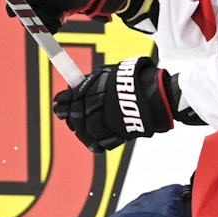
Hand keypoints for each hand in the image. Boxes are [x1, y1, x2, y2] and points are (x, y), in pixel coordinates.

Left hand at [52, 55, 175, 152]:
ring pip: (84, 131)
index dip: (63, 101)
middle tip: (64, 115)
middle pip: (75, 115)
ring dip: (79, 130)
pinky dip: (93, 143)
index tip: (59, 102)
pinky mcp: (118, 135)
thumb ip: (92, 81)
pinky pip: (99, 143)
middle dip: (68, 116)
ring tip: (77, 129)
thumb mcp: (110, 73)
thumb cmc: (136, 80)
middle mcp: (98, 106)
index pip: (70, 97)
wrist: (158, 95)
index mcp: (95, 88)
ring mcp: (107, 122)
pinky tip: (91, 141)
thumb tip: (75, 87)